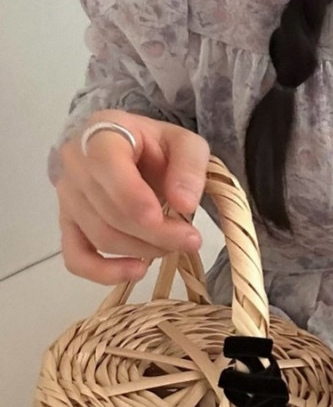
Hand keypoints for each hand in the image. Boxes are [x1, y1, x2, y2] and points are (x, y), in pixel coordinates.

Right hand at [50, 109, 210, 283]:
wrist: (133, 152)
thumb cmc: (158, 147)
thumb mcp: (185, 144)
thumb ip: (190, 166)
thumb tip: (185, 204)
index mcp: (101, 134)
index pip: (105, 164)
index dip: (131, 196)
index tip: (160, 217)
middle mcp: (75, 164)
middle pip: (109, 211)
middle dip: (156, 233)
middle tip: (192, 239)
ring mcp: (67, 197)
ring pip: (101, 236)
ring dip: (143, 250)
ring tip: (175, 246)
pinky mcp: (69, 224)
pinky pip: (76, 257)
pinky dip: (104, 272)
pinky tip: (137, 271)